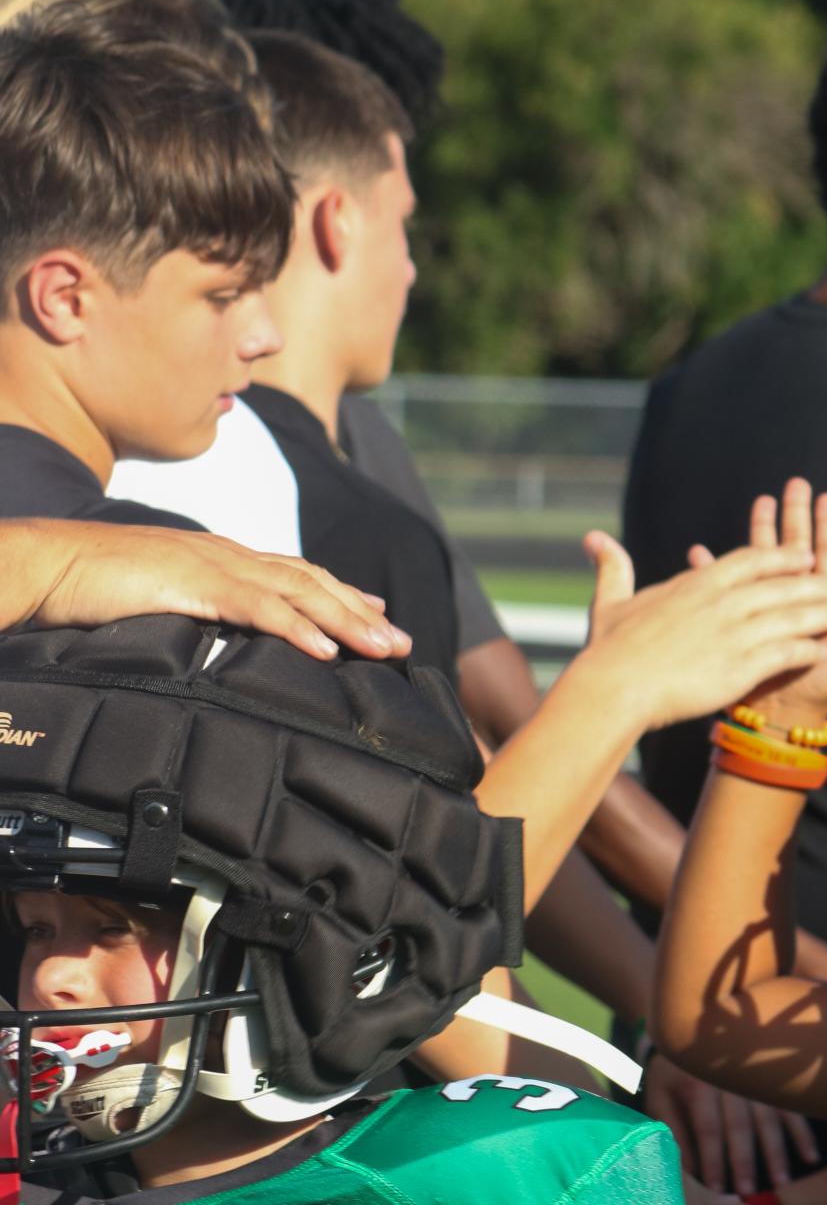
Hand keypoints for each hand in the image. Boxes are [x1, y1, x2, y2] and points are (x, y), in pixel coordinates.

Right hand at [14, 520, 412, 662]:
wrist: (47, 563)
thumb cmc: (90, 586)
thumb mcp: (157, 600)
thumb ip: (193, 615)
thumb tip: (217, 644)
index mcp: (218, 558)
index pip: (293, 572)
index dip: (340, 593)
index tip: (377, 614)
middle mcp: (225, 554)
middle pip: (310, 581)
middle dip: (361, 612)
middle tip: (402, 643)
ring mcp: (212, 565)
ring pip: (298, 593)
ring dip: (347, 622)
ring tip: (385, 649)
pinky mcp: (193, 584)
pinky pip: (256, 608)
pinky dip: (297, 628)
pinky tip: (326, 650)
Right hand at [582, 528, 826, 731]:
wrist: (614, 686)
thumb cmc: (609, 648)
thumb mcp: (610, 602)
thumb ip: (613, 569)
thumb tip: (594, 539)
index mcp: (697, 583)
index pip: (751, 560)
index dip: (782, 556)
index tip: (806, 554)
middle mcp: (722, 603)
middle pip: (783, 586)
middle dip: (818, 584)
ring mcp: (734, 634)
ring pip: (793, 617)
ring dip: (825, 613)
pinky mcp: (741, 667)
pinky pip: (785, 653)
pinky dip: (807, 650)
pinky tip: (824, 650)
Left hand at [643, 1053, 819, 1193]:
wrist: (692, 1025)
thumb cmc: (672, 1071)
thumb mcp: (660, 1095)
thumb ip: (671, 1129)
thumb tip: (679, 1166)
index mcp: (699, 1082)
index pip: (707, 1128)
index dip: (711, 1158)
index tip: (715, 1188)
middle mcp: (730, 1079)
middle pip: (739, 1124)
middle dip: (744, 1160)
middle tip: (749, 1191)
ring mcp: (755, 1078)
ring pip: (768, 1119)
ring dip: (776, 1152)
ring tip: (781, 1183)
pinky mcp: (772, 1081)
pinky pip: (789, 1109)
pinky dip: (802, 1133)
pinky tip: (810, 1158)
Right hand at [718, 481, 826, 729]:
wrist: (786, 713)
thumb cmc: (826, 685)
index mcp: (823, 600)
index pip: (826, 554)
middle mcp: (796, 598)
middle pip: (796, 547)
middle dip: (795, 515)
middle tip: (796, 484)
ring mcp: (766, 607)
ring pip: (763, 559)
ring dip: (759, 531)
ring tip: (760, 501)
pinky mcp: (740, 621)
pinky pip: (725, 591)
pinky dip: (712, 571)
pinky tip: (699, 553)